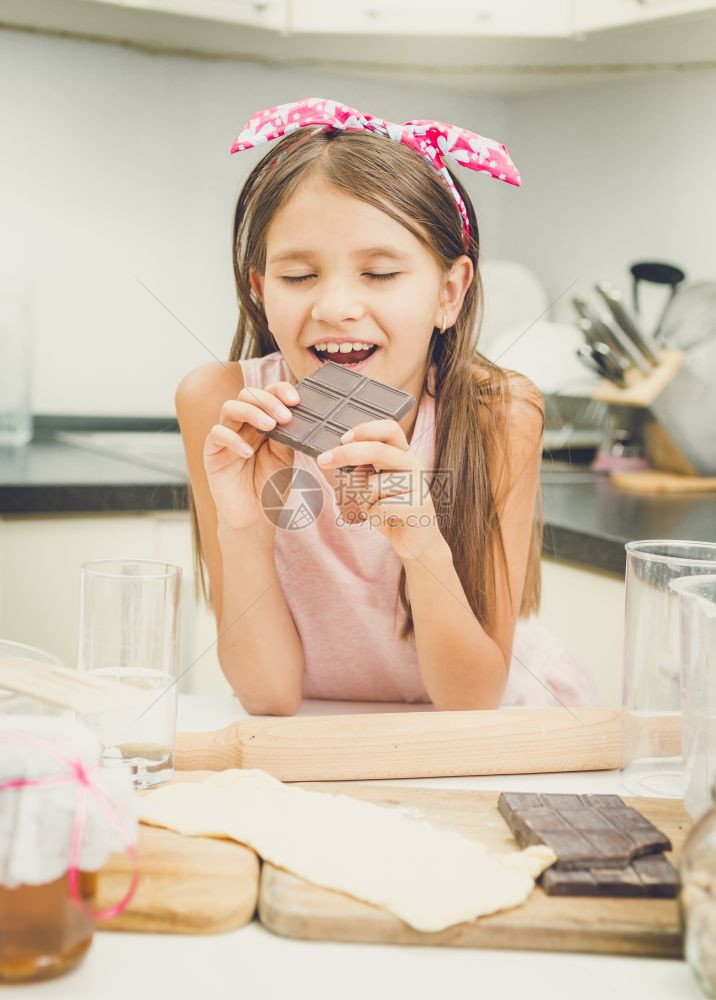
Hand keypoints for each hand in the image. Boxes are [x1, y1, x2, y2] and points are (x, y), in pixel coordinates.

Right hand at [203, 381, 299, 531]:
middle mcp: (243, 426)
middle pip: (247, 395)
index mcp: (262, 423)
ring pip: (230, 408)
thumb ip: (284, 434)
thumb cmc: (271, 488)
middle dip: (267, 400)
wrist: (257, 518)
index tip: (296, 400)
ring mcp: (227, 437)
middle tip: (284, 416)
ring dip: (252, 412)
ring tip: (270, 426)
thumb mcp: (285, 458)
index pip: (267, 395)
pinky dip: (232, 439)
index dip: (280, 391)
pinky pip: (217, 434)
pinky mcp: (213, 453)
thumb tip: (291, 412)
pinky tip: (248, 453)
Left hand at [316, 419, 449, 562]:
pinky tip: (388, 519)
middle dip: (346, 454)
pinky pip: (381, 506)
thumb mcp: (373, 484)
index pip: (389, 428)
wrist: (417, 542)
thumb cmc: (390, 510)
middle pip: (377, 450)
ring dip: (365, 500)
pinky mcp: (419, 505)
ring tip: (379, 508)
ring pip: (373, 485)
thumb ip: (362, 468)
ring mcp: (418, 484)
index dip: (365, 429)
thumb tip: (333, 456)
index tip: (342, 438)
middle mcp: (413, 464)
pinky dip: (376, 516)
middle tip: (322, 460)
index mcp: (403, 454)